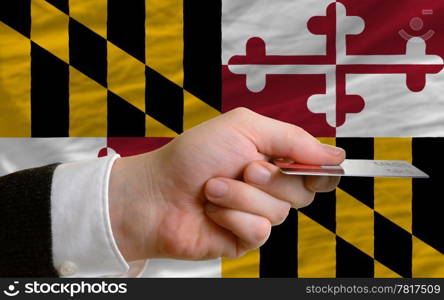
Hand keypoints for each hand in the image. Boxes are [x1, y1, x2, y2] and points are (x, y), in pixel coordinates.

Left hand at [109, 108, 344, 260]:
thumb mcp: (244, 128)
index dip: (320, 168)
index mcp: (272, 156)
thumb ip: (293, 138)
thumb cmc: (193, 156)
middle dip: (271, 178)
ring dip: (242, 196)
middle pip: (304, 191)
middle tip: (243, 168)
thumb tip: (337, 154)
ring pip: (280, 211)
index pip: (316, 167)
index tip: (312, 166)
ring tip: (213, 188)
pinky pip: (260, 232)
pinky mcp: (246, 237)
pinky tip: (213, 211)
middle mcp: (269, 186)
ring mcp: (257, 212)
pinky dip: (233, 217)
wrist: (157, 193)